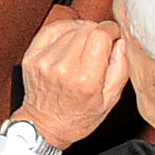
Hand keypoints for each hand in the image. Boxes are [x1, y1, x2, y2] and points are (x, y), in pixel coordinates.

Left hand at [12, 12, 130, 143]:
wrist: (44, 126)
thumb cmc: (78, 117)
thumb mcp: (110, 99)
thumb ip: (121, 68)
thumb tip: (123, 41)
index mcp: (85, 79)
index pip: (101, 34)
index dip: (112, 30)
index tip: (115, 37)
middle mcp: (63, 67)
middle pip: (87, 28)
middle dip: (98, 32)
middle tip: (101, 46)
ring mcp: (44, 60)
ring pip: (70, 28)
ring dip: (81, 32)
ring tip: (84, 48)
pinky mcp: (31, 56)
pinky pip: (51, 29)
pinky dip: (64, 30)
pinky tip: (70, 40)